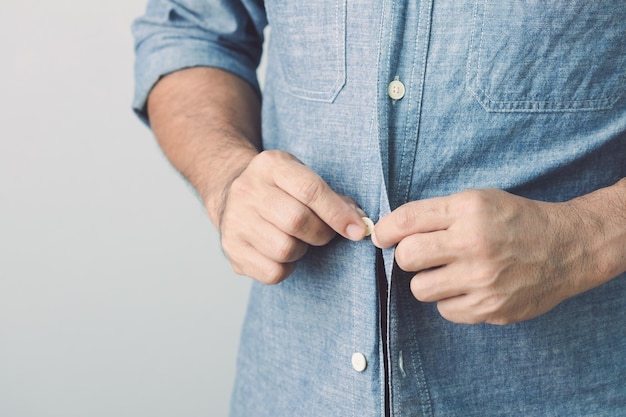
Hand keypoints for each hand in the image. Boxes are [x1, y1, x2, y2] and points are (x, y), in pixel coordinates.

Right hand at [219, 150, 367, 283]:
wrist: (232, 194)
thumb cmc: (280, 189)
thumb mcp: (302, 178)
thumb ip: (332, 198)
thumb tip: (359, 224)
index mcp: (271, 165)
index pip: (310, 190)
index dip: (338, 214)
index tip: (357, 230)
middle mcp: (247, 190)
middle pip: (297, 221)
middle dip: (321, 233)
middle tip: (324, 234)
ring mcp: (235, 220)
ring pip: (284, 249)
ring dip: (301, 250)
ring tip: (296, 239)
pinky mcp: (231, 248)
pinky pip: (272, 271)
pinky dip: (286, 268)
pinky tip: (281, 253)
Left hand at [372, 189, 585, 324]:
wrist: (566, 248)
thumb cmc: (515, 221)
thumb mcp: (477, 201)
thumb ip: (436, 213)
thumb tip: (389, 231)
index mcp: (468, 210)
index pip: (407, 220)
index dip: (385, 230)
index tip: (380, 236)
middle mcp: (474, 244)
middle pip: (406, 257)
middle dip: (407, 256)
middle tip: (422, 256)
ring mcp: (483, 280)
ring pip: (420, 289)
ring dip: (427, 281)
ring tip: (448, 272)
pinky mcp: (491, 308)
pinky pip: (445, 311)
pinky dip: (450, 301)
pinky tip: (468, 288)